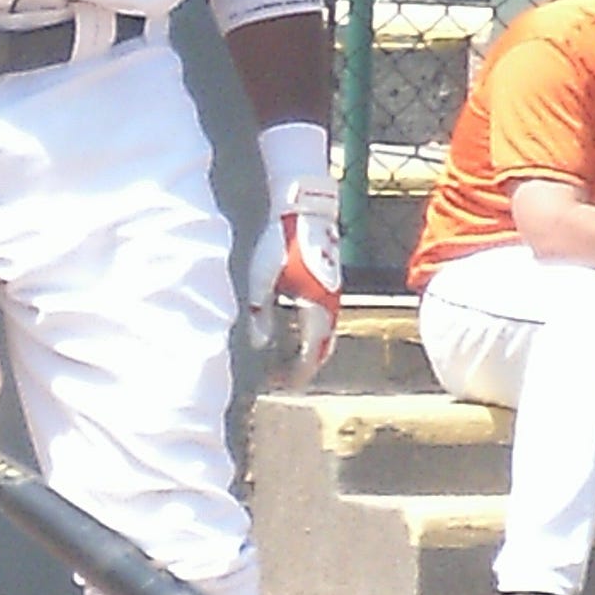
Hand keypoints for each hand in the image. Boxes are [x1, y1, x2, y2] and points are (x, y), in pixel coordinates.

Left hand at [247, 174, 341, 388]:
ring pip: (325, 335)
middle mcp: (331, 306)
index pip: (311, 355)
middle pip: (321, 348)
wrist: (306, 209)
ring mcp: (334, 295)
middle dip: (303, 367)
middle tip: (283, 378)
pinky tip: (292, 331)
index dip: (297, 374)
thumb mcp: (262, 280)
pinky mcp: (330, 284)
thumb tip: (261, 344)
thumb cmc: (282, 242)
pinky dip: (311, 334)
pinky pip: (324, 320)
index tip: (281, 384)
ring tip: (286, 359)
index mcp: (316, 309)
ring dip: (308, 351)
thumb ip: (261, 314)